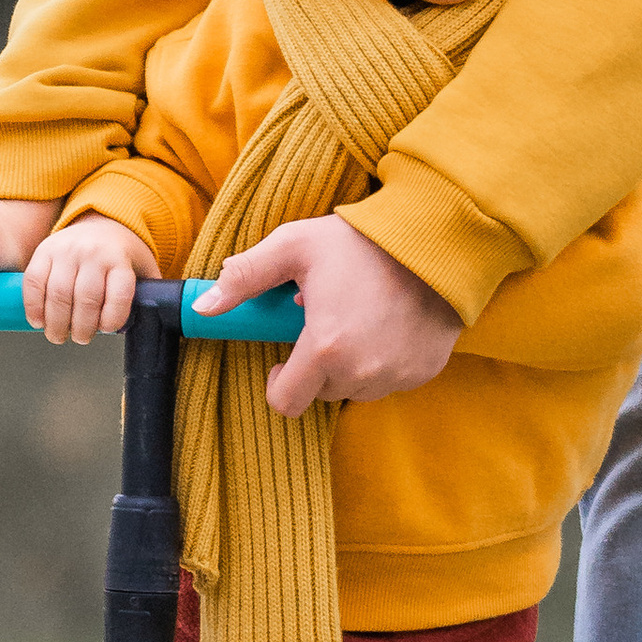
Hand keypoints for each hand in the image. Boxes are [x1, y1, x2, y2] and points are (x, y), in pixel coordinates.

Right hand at [23, 215, 146, 344]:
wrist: (100, 222)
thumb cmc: (121, 255)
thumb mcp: (143, 267)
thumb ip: (150, 293)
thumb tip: (154, 323)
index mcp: (120, 259)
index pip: (120, 293)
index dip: (113, 319)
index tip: (107, 330)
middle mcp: (93, 252)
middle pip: (86, 298)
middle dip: (82, 328)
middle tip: (81, 339)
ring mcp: (66, 250)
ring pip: (58, 294)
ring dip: (56, 323)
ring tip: (59, 336)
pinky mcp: (44, 251)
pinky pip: (33, 282)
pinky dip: (33, 306)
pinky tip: (38, 321)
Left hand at [207, 216, 461, 414]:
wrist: (437, 239)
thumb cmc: (362, 241)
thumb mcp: (295, 246)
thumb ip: (245, 277)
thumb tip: (203, 306)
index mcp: (325, 349)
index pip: (285, 402)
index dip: (278, 383)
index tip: (282, 359)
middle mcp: (362, 373)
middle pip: (322, 393)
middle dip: (317, 366)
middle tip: (325, 322)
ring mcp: (397, 376)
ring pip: (357, 387)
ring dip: (351, 364)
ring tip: (357, 318)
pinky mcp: (424, 371)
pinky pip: (391, 379)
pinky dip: (384, 360)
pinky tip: (387, 323)